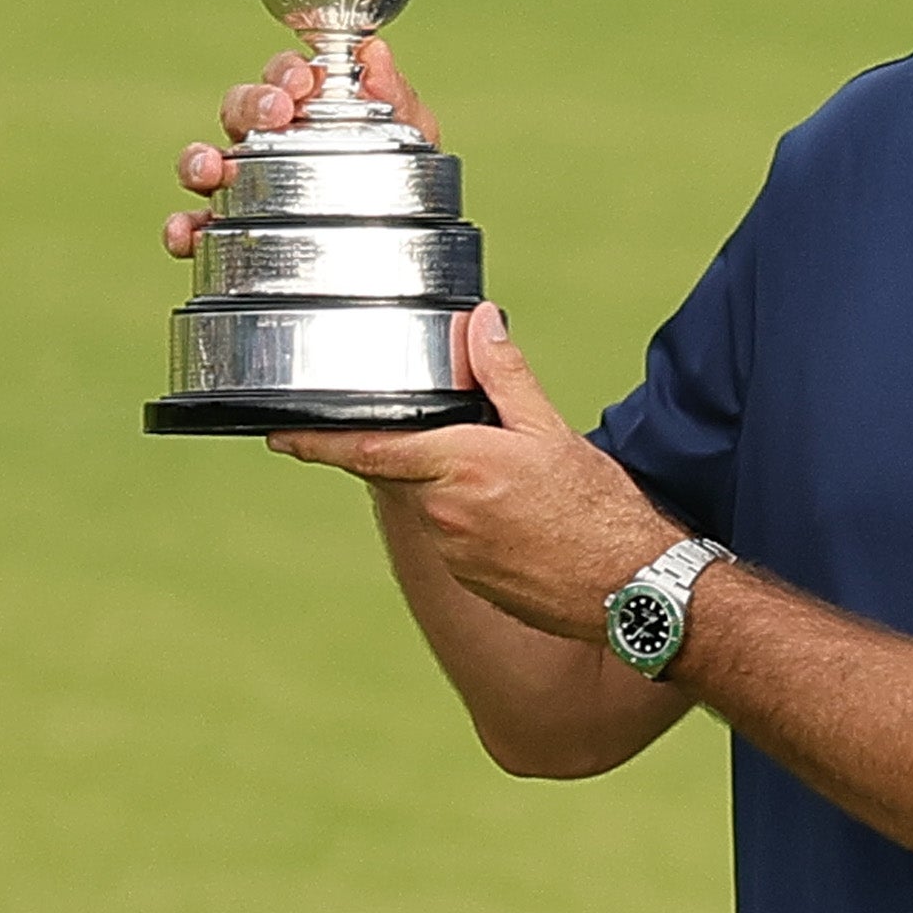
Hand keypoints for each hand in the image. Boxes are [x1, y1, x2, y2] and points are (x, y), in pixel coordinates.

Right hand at [162, 38, 439, 255]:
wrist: (404, 250)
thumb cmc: (400, 180)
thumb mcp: (412, 137)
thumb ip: (396, 97)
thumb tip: (374, 51)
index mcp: (307, 110)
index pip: (285, 77)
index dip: (286, 72)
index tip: (301, 80)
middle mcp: (267, 141)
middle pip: (238, 108)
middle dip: (250, 105)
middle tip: (276, 114)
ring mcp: (243, 184)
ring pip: (204, 161)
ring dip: (198, 160)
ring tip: (211, 170)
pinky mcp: (228, 231)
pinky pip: (194, 227)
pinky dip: (182, 228)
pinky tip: (186, 234)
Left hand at [269, 302, 679, 643]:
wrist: (631, 589)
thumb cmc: (598, 509)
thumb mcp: (553, 431)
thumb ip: (505, 377)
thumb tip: (478, 323)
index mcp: (458, 465)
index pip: (367, 448)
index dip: (318, 441)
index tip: (281, 434)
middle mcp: (443, 513)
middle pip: (402, 471)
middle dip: (421, 450)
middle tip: (472, 440)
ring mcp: (453, 553)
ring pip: (430, 504)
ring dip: (452, 486)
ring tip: (515, 484)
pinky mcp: (470, 581)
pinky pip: (453, 539)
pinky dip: (472, 520)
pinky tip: (521, 518)